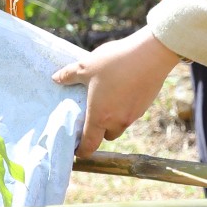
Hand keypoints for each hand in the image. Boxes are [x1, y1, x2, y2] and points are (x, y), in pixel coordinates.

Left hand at [52, 27, 183, 157]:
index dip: (82, 151)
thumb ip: (69, 75)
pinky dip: (124, 107)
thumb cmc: (115, 62)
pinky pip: (131, 113)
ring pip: (120, 124)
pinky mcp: (145, 106)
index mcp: (100, 116)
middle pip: (106, 135)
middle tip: (91, 114)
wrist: (151, 55)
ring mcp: (133, 115)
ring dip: (113, 118)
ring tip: (107, 98)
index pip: (90, 145)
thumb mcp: (87, 66)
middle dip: (99, 130)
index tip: (77, 149)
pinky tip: (122, 89)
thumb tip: (55, 78)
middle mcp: (117, 121)